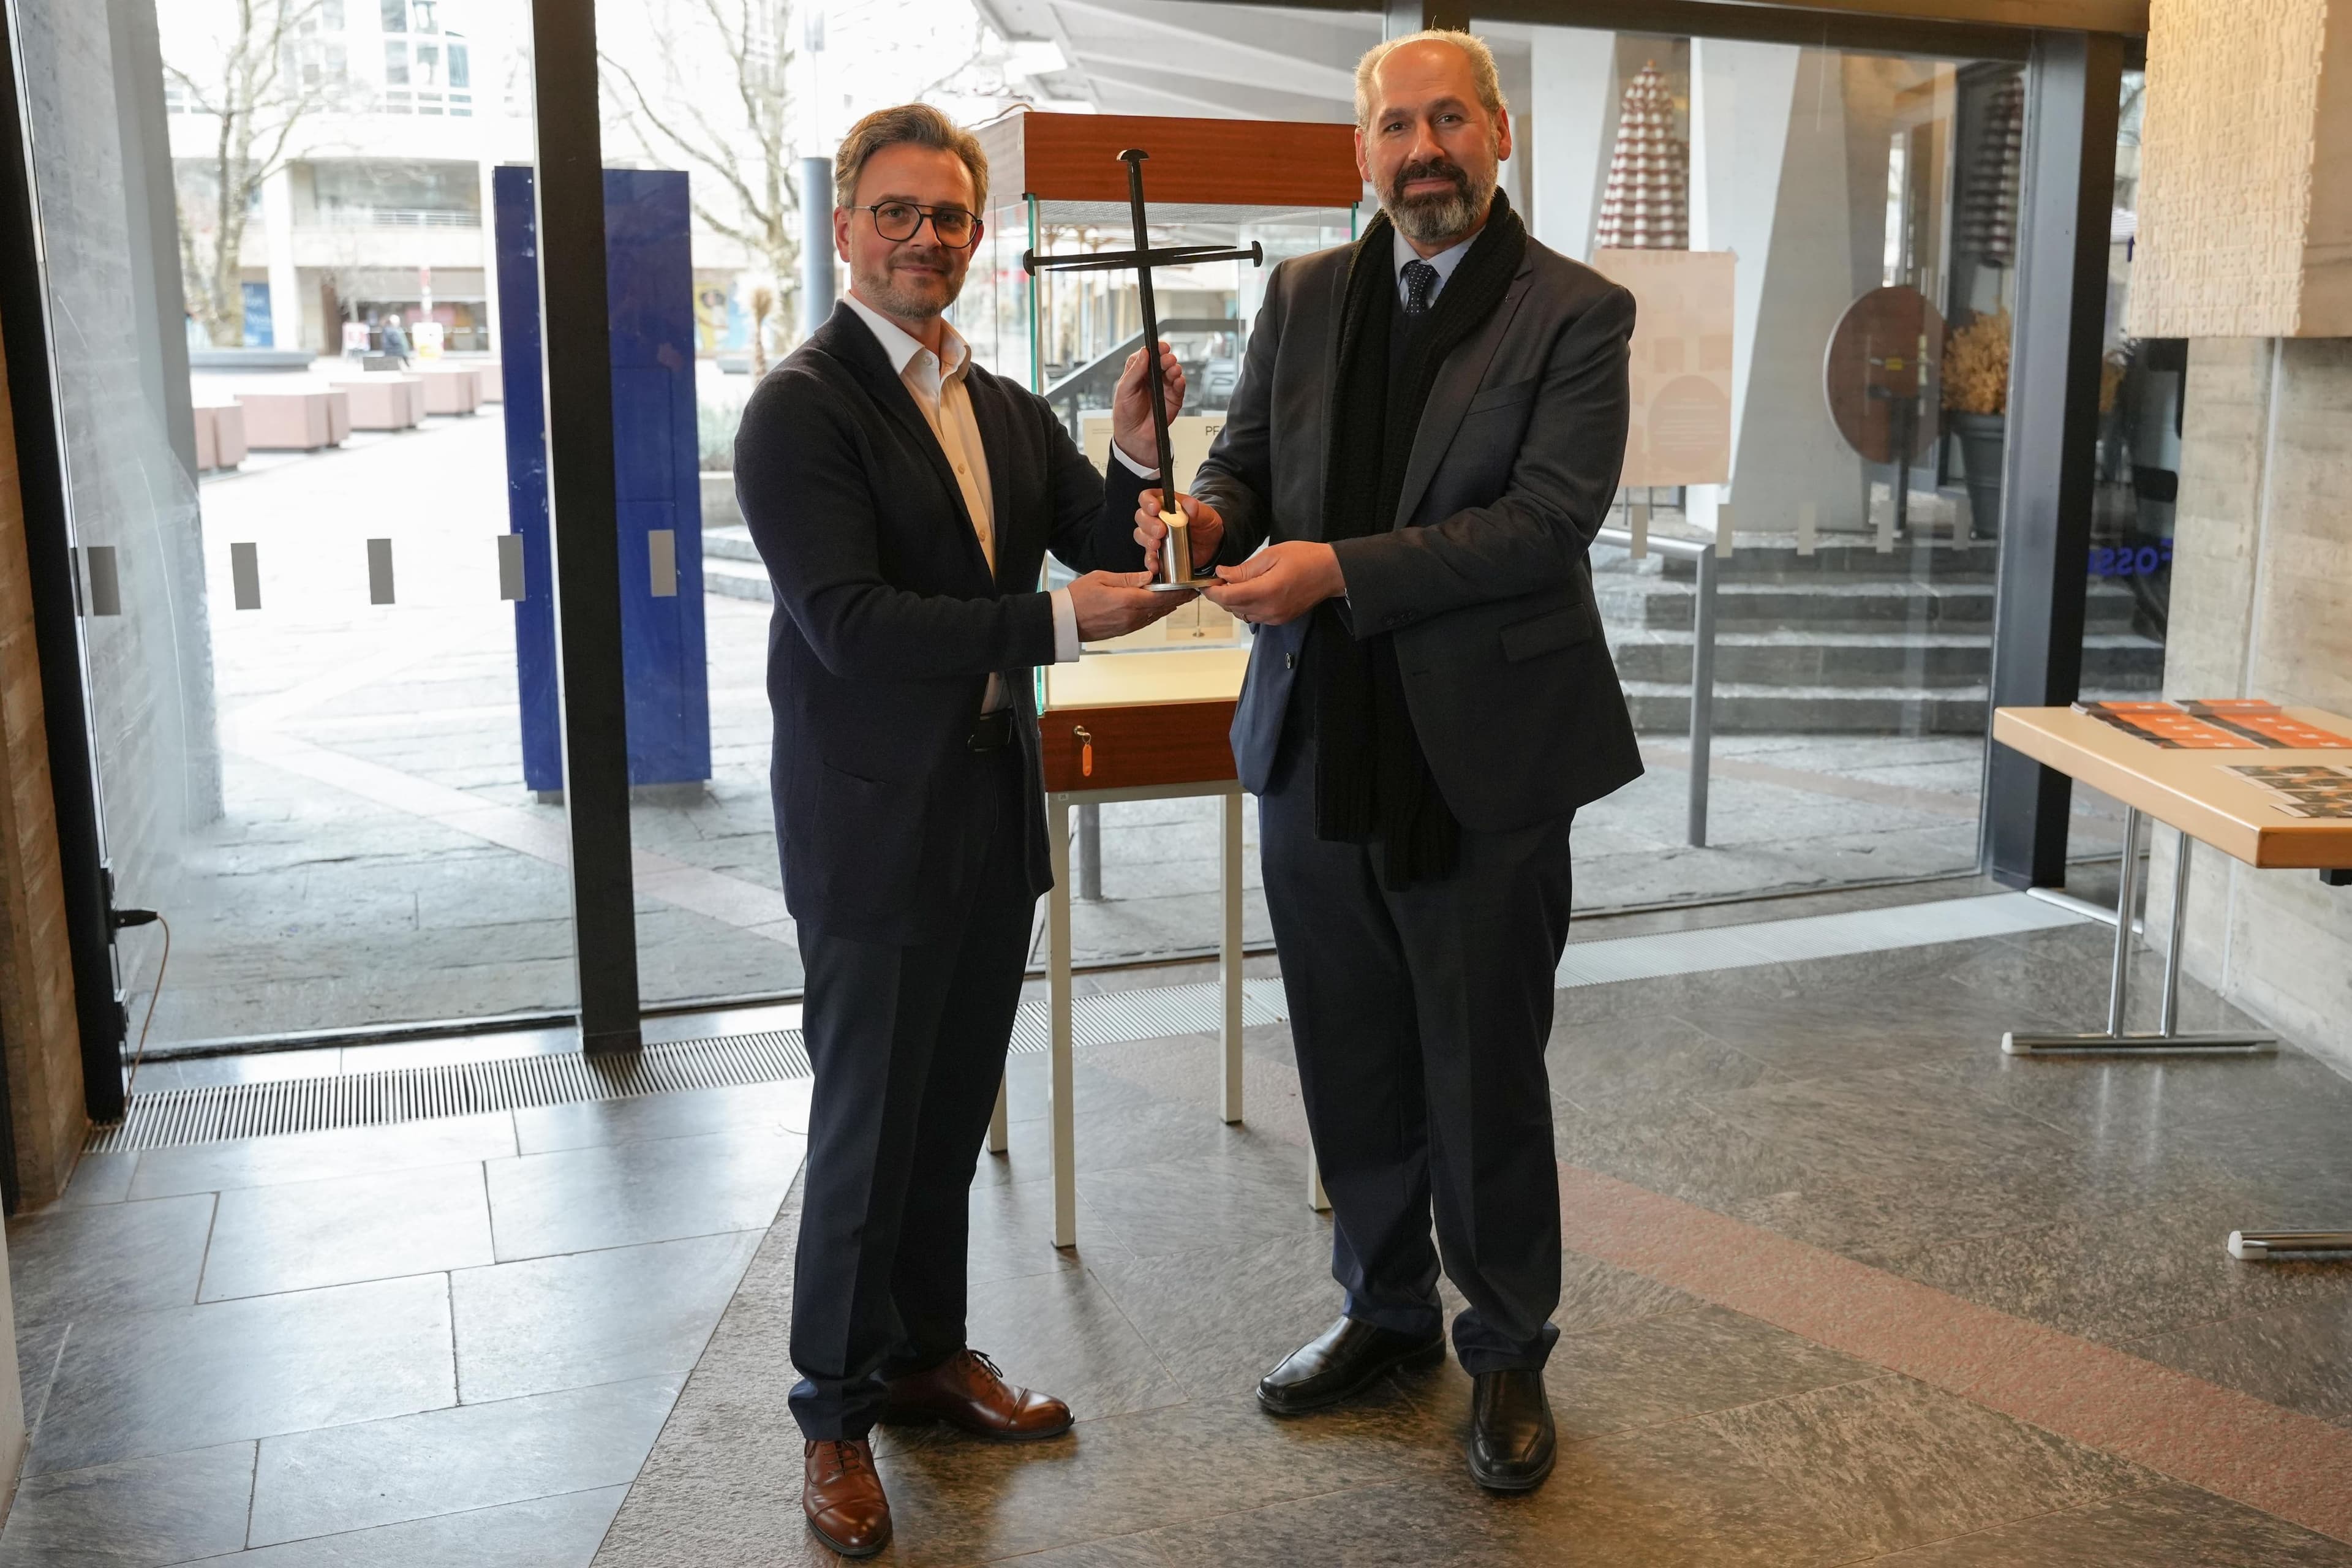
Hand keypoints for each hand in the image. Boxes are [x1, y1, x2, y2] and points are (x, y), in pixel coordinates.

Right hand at [1068, 569, 1189, 640]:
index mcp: (1128, 601)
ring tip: (1181, 598)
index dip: (1180, 592)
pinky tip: (1161, 607)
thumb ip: (1128, 578)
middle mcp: (1132, 616)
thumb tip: (1149, 576)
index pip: (1162, 596)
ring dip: (1169, 606)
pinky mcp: (1124, 630)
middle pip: (1163, 607)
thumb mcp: (1102, 579)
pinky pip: (1146, 620)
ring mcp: (1129, 625)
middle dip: (1179, 599)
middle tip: (1192, 592)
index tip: (1191, 588)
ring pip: (1156, 615)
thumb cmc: (1078, 597)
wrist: (1064, 621)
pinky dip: (1157, 612)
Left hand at [1110, 340, 1186, 468]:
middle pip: (1162, 361)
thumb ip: (1134, 371)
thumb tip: (1143, 353)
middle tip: (1167, 359)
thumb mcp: (1124, 390)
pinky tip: (1178, 381)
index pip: (1147, 355)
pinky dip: (1180, 382)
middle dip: (1166, 357)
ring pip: (1173, 371)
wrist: (1135, 436)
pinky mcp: (1173, 398)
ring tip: (1173, 369)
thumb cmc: (1125, 414)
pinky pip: (1180, 387)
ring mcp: (1164, 387)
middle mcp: (1152, 378)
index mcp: (1138, 373)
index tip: (1159, 346)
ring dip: (1175, 368)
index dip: (1154, 349)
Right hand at [1132, 490, 1224, 576]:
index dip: (1147, 502)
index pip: (1148, 497)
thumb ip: (1197, 509)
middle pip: (1141, 517)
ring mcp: (1156, 536)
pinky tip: (1156, 564)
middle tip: (1160, 531)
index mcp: (1166, 504)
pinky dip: (1150, 561)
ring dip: (1146, 540)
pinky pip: (1148, 556)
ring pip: (1141, 535)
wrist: (1213, 544)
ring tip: (1156, 545)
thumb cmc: (1206, 524)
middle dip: (1148, 524)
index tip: (1155, 509)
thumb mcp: (1206, 514)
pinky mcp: (1159, 552)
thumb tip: (1190, 506)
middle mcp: (1157, 518)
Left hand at [1201, 541, 1345, 625]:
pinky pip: (1254, 616)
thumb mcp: (1271, 555)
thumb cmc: (1304, 558)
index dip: (1212, 591)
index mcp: (1266, 591)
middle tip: (1218, 578)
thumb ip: (1244, 569)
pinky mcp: (1280, 619)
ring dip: (1233, 601)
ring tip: (1234, 583)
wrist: (1331, 572)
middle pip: (1232, 607)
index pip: (1228, 597)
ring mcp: (1275, 617)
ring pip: (1241, 614)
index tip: (1205, 582)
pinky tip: (1250, 591)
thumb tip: (1221, 573)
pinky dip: (1246, 606)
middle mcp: (1269, 609)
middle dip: (1221, 595)